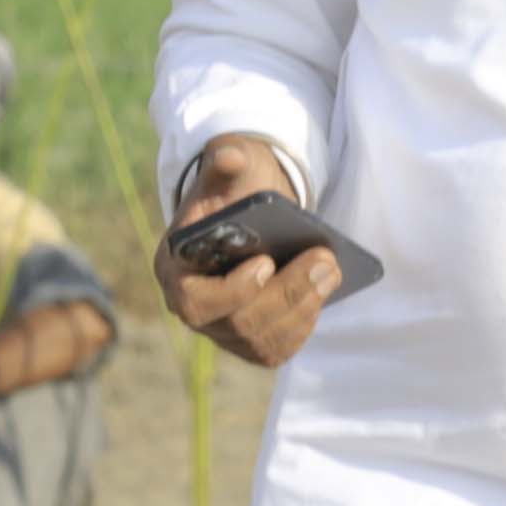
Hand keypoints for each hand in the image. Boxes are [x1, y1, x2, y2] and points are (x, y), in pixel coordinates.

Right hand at [158, 137, 335, 369]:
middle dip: (288, 294)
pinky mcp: (248, 342)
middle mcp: (191, 309)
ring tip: (331, 271)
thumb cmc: (230, 191)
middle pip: (239, 324)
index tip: (266, 263)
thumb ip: (224, 160)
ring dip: (303, 308)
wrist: (244, 213)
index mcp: (174, 269)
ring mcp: (219, 331)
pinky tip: (323, 291)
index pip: (194, 302)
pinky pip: (277, 348)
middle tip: (325, 261)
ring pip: (262, 341)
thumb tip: (229, 157)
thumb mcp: (226, 169)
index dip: (233, 292)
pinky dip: (303, 324)